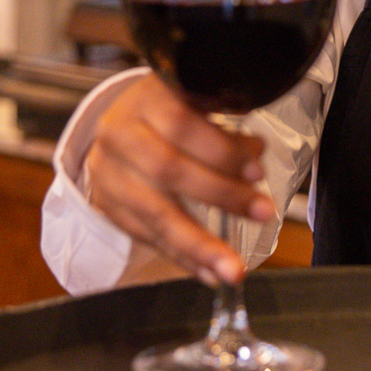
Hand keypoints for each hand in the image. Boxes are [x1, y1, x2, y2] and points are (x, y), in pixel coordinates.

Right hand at [86, 73, 277, 286]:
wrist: (117, 125)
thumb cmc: (167, 112)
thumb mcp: (194, 101)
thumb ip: (223, 127)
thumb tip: (254, 154)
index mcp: (146, 99)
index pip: (182, 124)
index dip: (222, 150)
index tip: (257, 172)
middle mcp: (120, 134)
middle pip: (169, 170)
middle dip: (221, 195)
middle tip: (262, 212)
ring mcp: (109, 173)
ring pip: (155, 213)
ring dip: (200, 245)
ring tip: (232, 268)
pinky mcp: (108, 205)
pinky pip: (147, 237)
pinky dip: (182, 257)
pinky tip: (208, 272)